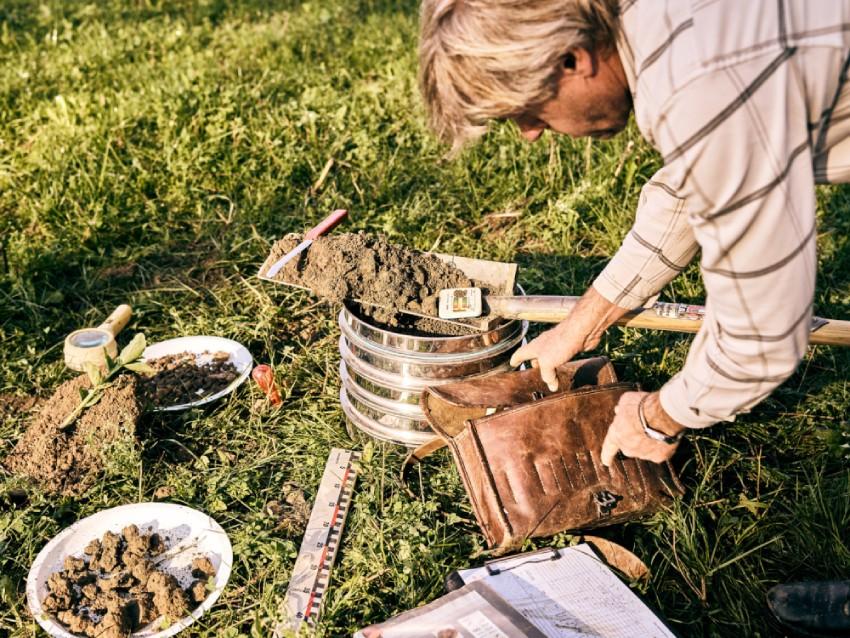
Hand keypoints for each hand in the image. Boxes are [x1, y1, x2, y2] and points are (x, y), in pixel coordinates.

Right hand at [509, 286, 629, 390]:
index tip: (512, 363)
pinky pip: (563, 359)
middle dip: (534, 363)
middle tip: (533, 372)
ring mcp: (557, 345)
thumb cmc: (560, 342)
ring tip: (550, 375)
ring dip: (549, 366)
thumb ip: (547, 376)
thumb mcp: (547, 363)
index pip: (521, 353)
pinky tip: (565, 371)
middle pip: (535, 355)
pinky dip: (561, 365)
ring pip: (550, 357)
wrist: (581, 331)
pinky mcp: (570, 347)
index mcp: (534, 347)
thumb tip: (552, 386)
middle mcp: (544, 345)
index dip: (515, 359)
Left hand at [600, 391, 684, 464]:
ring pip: (645, 449)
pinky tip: (665, 435)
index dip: (606, 455)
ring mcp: (644, 454)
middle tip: (642, 426)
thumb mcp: (626, 401)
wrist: (662, 414)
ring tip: (656, 427)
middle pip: (629, 446)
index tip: (605, 462)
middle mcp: (628, 448)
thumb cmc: (641, 406)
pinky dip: (661, 445)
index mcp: (616, 435)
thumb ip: (622, 409)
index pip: (608, 447)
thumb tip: (619, 411)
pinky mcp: (659, 456)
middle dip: (634, 438)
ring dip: (648, 441)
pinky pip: (659, 451)